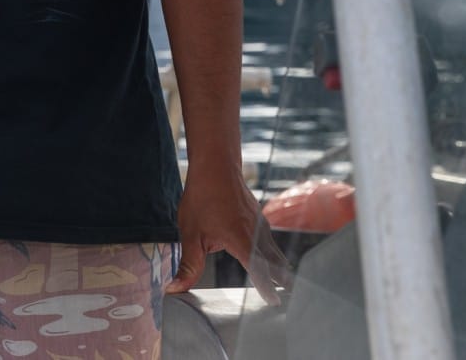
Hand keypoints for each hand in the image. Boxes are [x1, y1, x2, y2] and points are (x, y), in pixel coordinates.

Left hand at [169, 164, 289, 302]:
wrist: (216, 165)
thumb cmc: (202, 197)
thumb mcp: (190, 234)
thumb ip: (188, 265)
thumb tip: (175, 288)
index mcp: (241, 239)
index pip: (258, 269)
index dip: (266, 287)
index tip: (274, 301)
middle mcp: (256, 233)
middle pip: (274, 262)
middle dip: (282, 279)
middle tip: (289, 296)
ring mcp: (260, 224)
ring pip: (274, 251)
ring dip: (278, 267)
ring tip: (285, 284)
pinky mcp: (259, 218)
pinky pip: (270, 241)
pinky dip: (273, 254)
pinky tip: (272, 260)